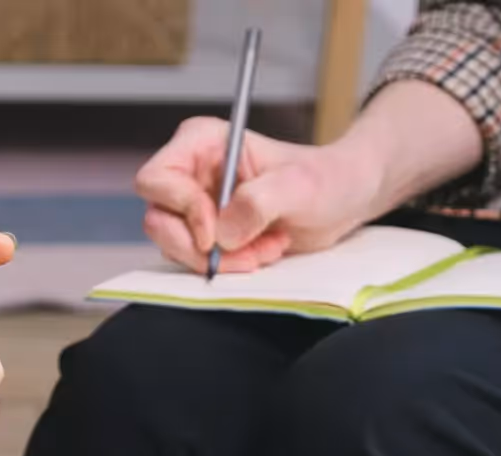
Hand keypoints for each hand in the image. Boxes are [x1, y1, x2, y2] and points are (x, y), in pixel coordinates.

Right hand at [135, 117, 379, 273]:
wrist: (343, 200)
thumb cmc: (325, 179)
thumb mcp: (298, 186)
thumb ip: (258, 202)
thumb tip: (222, 232)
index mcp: (201, 143)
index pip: (157, 180)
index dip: (181, 210)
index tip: (216, 232)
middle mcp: (189, 173)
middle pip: (158, 220)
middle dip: (201, 247)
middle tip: (247, 251)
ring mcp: (194, 206)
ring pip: (175, 246)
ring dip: (221, 260)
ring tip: (264, 248)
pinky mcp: (206, 234)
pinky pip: (196, 260)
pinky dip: (228, 266)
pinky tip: (261, 252)